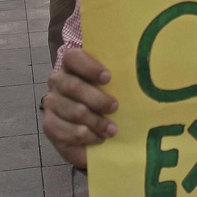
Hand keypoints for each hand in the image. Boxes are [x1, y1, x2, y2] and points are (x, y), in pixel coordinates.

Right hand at [43, 49, 117, 168]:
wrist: (91, 127)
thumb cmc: (105, 98)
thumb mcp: (112, 85)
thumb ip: (119, 77)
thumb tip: (146, 73)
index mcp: (72, 65)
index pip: (73, 58)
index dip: (90, 67)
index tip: (109, 78)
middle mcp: (58, 81)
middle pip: (74, 86)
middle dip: (97, 99)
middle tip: (115, 107)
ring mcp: (52, 103)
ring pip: (73, 110)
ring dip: (95, 122)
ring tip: (112, 130)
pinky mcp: (49, 125)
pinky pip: (64, 131)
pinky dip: (85, 137)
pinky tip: (98, 139)